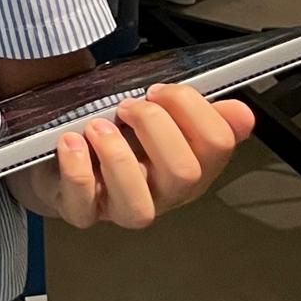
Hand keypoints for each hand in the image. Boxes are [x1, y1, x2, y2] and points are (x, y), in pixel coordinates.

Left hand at [8, 83, 253, 228]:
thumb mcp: (155, 113)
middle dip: (157, 127)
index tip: (159, 90)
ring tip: (96, 126)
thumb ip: (197, 112)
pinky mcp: (80, 211)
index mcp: (190, 163)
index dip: (192, 109)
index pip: (217, 145)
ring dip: (118, 157)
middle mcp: (162, 192)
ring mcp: (121, 207)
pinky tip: (71, 142)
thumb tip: (241, 113)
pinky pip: (83, 207)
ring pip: (140, 206)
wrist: (59, 145)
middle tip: (127, 106)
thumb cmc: (113, 128)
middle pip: (184, 174)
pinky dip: (77, 171)